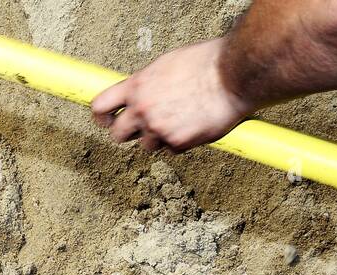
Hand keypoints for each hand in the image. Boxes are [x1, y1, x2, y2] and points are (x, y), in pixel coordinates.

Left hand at [91, 38, 254, 152]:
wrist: (236, 75)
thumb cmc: (208, 64)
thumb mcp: (167, 64)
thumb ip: (147, 83)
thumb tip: (138, 91)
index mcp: (137, 86)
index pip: (100, 106)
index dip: (102, 117)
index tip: (107, 120)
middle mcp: (142, 109)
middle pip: (117, 134)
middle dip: (128, 133)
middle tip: (143, 127)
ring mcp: (158, 128)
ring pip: (146, 145)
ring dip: (159, 137)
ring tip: (181, 119)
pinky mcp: (176, 143)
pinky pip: (171, 149)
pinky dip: (181, 142)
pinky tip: (195, 124)